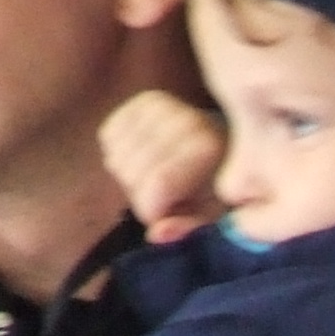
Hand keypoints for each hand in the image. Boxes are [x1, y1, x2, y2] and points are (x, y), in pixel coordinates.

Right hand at [101, 90, 228, 244]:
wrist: (226, 141)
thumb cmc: (217, 183)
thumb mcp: (211, 213)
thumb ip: (186, 227)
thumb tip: (157, 234)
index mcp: (207, 147)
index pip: (158, 184)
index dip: (151, 210)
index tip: (162, 216)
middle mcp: (185, 119)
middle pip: (133, 172)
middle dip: (139, 195)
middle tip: (159, 199)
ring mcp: (162, 106)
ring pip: (117, 156)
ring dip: (127, 175)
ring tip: (151, 177)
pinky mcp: (141, 101)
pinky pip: (108, 135)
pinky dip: (116, 152)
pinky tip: (139, 157)